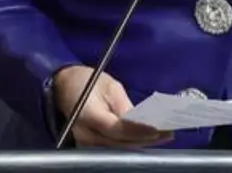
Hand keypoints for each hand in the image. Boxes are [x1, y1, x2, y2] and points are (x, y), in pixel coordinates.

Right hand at [53, 65, 170, 147]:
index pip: (116, 128)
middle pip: (119, 143)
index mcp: (88, 114)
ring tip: (163, 136)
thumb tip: (144, 121)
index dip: (138, 130)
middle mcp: (85, 133)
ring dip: (141, 143)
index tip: (158, 129)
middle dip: (145, 139)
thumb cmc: (87, 81)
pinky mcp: (88, 145)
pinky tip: (147, 138)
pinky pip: (113, 147)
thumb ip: (125, 106)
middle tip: (168, 133)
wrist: (63, 86)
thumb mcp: (110, 86)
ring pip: (118, 148)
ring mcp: (84, 142)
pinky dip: (130, 143)